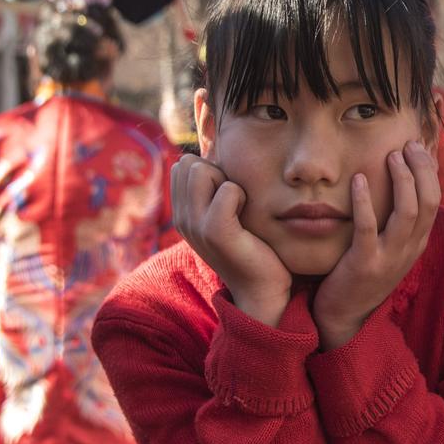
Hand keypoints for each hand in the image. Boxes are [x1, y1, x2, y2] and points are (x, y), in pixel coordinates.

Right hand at [172, 155, 291, 325]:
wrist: (262, 288)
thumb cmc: (250, 246)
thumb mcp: (223, 214)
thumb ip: (212, 189)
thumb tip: (211, 155)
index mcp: (181, 213)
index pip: (182, 165)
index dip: (209, 171)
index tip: (226, 199)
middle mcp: (181, 219)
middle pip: (190, 163)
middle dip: (217, 173)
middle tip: (235, 204)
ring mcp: (195, 226)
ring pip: (202, 170)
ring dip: (229, 182)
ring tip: (240, 209)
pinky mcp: (216, 232)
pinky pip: (228, 190)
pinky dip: (241, 196)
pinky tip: (247, 217)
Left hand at [312, 141, 440, 350]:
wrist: (344, 316)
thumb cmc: (363, 273)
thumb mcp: (389, 247)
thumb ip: (397, 220)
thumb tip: (400, 183)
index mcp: (417, 243)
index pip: (435, 200)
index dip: (429, 171)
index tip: (416, 147)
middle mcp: (409, 249)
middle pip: (429, 202)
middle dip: (421, 169)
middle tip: (407, 145)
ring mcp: (389, 258)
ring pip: (408, 212)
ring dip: (401, 180)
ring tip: (390, 156)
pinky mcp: (364, 264)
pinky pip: (368, 228)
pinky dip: (365, 201)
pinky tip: (359, 180)